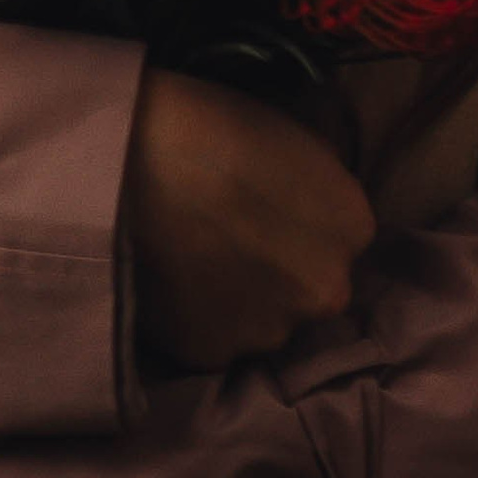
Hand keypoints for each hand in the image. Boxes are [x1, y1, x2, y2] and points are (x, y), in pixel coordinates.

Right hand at [124, 68, 376, 370]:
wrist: (125, 161)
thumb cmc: (207, 123)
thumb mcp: (290, 135)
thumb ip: (317, 183)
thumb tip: (311, 205)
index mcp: (352, 226)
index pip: (340, 236)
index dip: (302, 221)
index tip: (266, 206)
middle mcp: (326, 289)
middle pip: (309, 285)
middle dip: (279, 268)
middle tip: (229, 234)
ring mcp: (270, 330)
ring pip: (263, 319)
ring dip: (240, 298)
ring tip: (193, 255)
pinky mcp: (215, 354)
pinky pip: (214, 339)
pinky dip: (198, 317)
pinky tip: (172, 279)